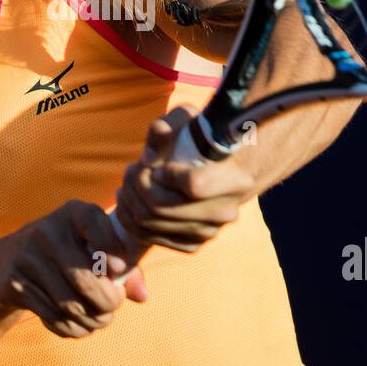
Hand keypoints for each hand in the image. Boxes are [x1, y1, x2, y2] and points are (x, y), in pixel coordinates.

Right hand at [0, 200, 147, 338]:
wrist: (7, 261)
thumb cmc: (66, 253)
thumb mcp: (91, 248)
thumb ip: (123, 268)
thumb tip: (142, 295)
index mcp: (72, 213)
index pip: (93, 222)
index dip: (112, 248)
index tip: (120, 269)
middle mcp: (46, 231)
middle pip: (84, 279)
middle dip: (107, 302)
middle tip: (113, 307)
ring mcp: (26, 257)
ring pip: (69, 303)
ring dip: (92, 320)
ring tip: (100, 321)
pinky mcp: (13, 284)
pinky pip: (52, 315)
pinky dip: (72, 328)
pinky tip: (79, 325)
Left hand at [113, 105, 256, 254]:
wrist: (217, 169)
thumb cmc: (200, 139)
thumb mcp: (187, 121)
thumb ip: (168, 126)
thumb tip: (149, 157)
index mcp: (236, 179)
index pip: (193, 185)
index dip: (165, 173)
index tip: (158, 163)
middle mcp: (226, 211)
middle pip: (161, 206)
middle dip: (137, 182)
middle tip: (134, 167)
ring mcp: (210, 232)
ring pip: (149, 223)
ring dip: (130, 197)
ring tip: (132, 177)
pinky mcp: (192, 244)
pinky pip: (148, 237)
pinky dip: (130, 217)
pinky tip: (132, 197)